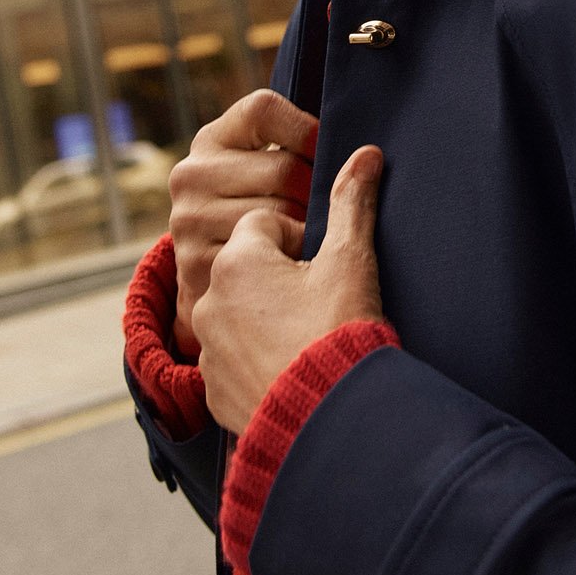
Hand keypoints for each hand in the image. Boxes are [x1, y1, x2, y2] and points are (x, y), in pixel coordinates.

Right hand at [168, 89, 318, 347]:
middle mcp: (192, 174)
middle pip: (283, 168)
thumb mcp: (268, 169)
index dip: (307, 131)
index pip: (263, 110)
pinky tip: (293, 267)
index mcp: (211, 139)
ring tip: (314, 239)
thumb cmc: (262, 212)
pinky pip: (266, 259)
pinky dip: (289, 263)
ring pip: (278, 216)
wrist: (219, 284)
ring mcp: (189, 220)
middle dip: (316, 192)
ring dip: (307, 232)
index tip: (329, 154)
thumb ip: (302, 147)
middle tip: (332, 210)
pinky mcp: (194, 264)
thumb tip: (370, 156)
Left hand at [193, 145, 385, 433]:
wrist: (329, 419)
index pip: (265, 224)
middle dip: (280, 279)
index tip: (323, 267)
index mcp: (238, 260)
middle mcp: (210, 300)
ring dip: (266, 319)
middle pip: (248, 269)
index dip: (301, 241)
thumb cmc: (339, 331)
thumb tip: (366, 154)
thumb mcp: (351, 260)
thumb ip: (352, 202)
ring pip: (238, 314)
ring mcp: (209, 348)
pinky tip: (293, 368)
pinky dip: (258, 360)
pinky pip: (234, 360)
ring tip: (308, 338)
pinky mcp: (214, 389)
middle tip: (320, 303)